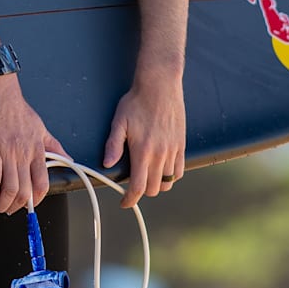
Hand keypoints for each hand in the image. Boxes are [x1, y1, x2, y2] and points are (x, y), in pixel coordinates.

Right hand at [0, 76, 68, 214]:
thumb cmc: (17, 107)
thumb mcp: (41, 127)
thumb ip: (54, 146)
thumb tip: (68, 159)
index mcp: (38, 149)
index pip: (42, 183)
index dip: (37, 199)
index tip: (29, 205)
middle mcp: (24, 153)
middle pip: (25, 191)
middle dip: (17, 206)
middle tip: (10, 209)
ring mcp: (7, 152)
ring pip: (10, 188)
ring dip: (3, 204)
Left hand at [103, 73, 185, 208]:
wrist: (160, 86)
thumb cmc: (137, 102)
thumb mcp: (119, 122)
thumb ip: (113, 145)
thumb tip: (107, 164)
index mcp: (143, 151)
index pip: (138, 187)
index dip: (130, 199)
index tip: (124, 202)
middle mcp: (160, 154)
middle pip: (153, 188)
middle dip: (141, 192)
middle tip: (132, 187)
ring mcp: (173, 150)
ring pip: (167, 182)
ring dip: (156, 184)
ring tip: (146, 178)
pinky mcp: (181, 145)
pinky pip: (179, 170)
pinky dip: (171, 176)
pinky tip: (162, 170)